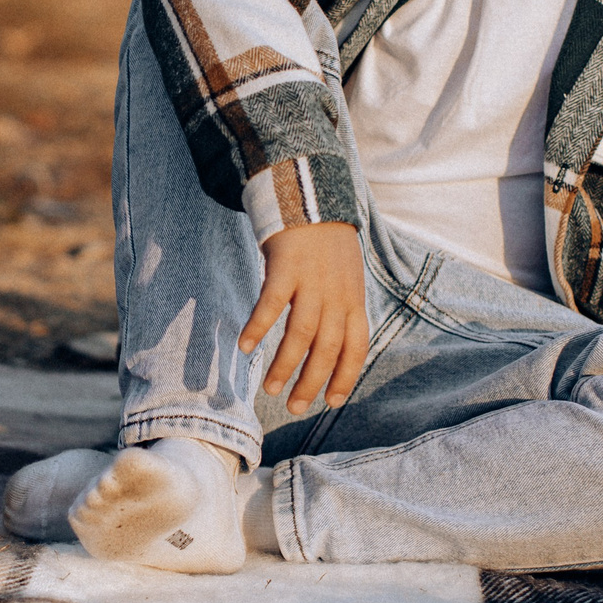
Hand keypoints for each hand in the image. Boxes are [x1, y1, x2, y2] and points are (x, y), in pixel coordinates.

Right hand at [240, 222, 368, 414]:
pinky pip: (271, 304)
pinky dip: (258, 326)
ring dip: (286, 365)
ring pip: (302, 334)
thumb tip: (330, 348)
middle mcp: (337, 294)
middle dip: (312, 382)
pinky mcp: (286, 266)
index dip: (345, 377)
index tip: (331, 402)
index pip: (356, 348)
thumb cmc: (326, 245)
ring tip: (270, 388)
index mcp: (354, 300)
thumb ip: (340, 310)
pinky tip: (245, 346)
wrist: (312, 196)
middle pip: (328, 348)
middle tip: (295, 407)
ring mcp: (313, 281)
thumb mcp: (346, 278)